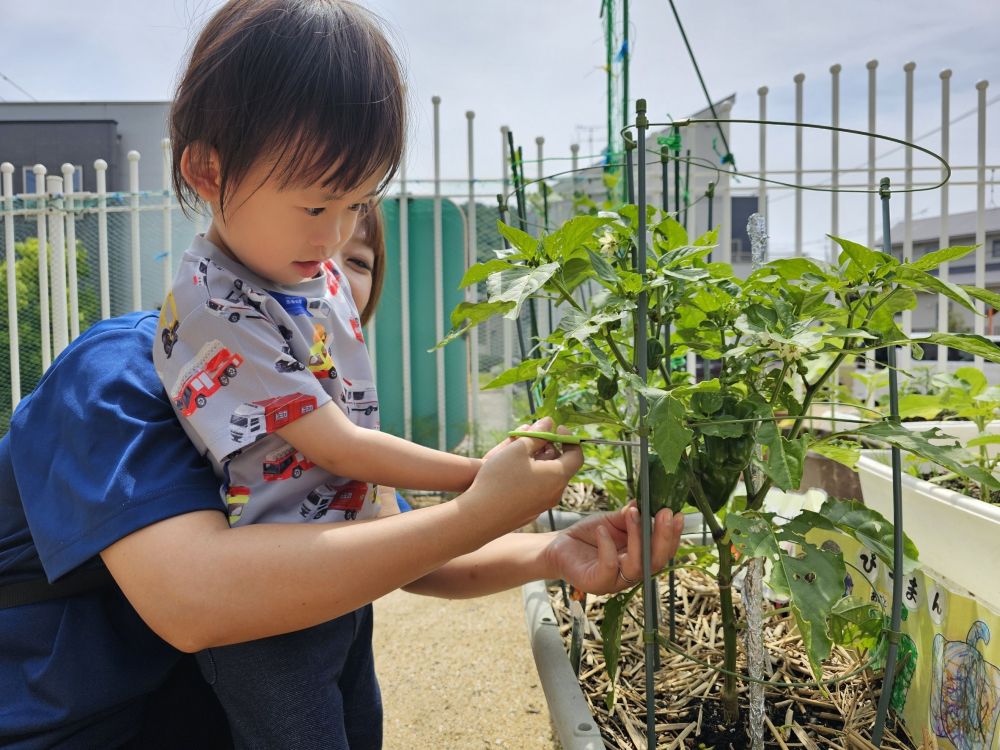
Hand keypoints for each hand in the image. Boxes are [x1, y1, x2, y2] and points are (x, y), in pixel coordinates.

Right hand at [467, 416, 581, 532]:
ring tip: (521, 454)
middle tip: (534, 438)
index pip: (577, 455)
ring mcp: (544, 505)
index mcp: (558, 476)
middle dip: (551, 449)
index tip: (556, 429)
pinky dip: (533, 477)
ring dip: (541, 463)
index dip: (569, 439)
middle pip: (562, 466)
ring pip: (549, 478)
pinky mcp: (531, 513)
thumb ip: (537, 434)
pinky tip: (513, 473)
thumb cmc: (500, 478)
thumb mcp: (518, 449)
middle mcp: (556, 493)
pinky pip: (538, 490)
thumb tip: (549, 422)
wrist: (481, 516)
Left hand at [541, 502, 684, 594]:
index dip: (672, 535)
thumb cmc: (590, 535)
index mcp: (640, 559)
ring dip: (638, 538)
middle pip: (655, 562)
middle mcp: (631, 574)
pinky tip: (603, 530)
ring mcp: (614, 581)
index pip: (663, 551)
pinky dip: (608, 547)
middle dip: (663, 537)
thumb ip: (630, 515)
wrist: (559, 547)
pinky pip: (608, 567)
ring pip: (636, 566)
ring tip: (633, 513)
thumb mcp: (613, 521)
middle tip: (665, 514)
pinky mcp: (596, 583)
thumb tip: (646, 501)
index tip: (677, 514)